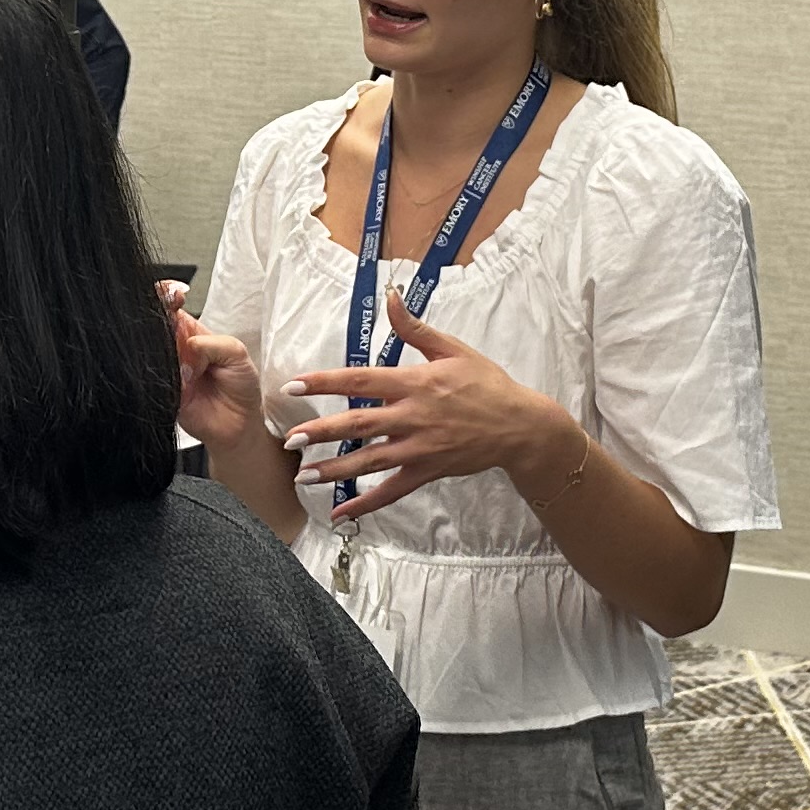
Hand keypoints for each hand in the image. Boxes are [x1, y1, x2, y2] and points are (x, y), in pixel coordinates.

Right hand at [163, 282, 274, 459]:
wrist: (239, 426)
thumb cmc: (241, 387)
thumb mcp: (238, 355)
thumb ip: (214, 344)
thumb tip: (189, 345)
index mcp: (192, 332)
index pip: (173, 307)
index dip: (169, 296)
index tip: (173, 293)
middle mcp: (176, 348)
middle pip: (155, 324)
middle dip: (161, 319)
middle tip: (175, 326)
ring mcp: (166, 369)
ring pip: (150, 349)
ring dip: (162, 348)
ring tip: (187, 362)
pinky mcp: (161, 390)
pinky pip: (151, 377)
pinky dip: (161, 374)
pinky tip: (178, 377)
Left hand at [284, 304, 587, 524]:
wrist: (520, 426)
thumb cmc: (486, 384)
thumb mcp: (453, 349)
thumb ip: (414, 328)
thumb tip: (390, 296)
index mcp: (414, 383)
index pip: (360, 379)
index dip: (324, 382)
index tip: (294, 385)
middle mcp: (411, 416)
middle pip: (357, 424)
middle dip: (321, 432)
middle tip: (289, 440)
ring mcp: (418, 448)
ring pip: (368, 460)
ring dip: (333, 469)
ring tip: (302, 476)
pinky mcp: (426, 472)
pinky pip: (390, 491)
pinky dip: (365, 502)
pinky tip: (339, 512)